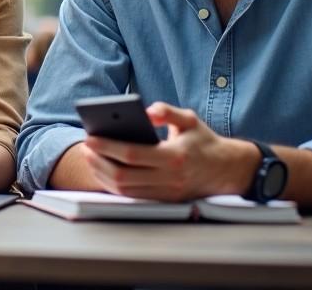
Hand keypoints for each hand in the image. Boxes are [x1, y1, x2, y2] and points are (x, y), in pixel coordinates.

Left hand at [82, 102, 257, 200]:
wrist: (227, 170)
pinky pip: (132, 196)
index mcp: (175, 157)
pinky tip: (102, 170)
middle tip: (84, 147)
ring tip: (89, 157)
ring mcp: (167, 193)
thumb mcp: (190, 119)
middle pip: (124, 175)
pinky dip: (113, 185)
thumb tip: (145, 111)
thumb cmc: (203, 141)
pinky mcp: (164, 201)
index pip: (133, 154)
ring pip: (125, 190)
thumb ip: (167, 111)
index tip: (89, 138)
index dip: (108, 147)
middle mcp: (170, 178)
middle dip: (99, 161)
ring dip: (102, 175)